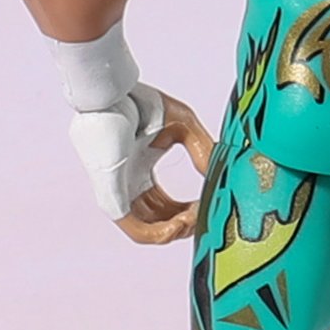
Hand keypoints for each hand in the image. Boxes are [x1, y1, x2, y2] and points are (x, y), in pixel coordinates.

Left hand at [68, 84, 214, 244]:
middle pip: (161, 222)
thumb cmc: (138, 102)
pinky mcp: (112, 199)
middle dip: (188, 224)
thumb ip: (202, 152)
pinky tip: (180, 223)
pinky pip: (137, 231)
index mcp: (141, 172)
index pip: (167, 207)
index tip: (208, 204)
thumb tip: (217, 174)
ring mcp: (119, 195)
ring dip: (177, 231)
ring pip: (150, 232)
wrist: (113, 94)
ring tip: (194, 219)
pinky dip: (161, 234)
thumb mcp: (184, 127)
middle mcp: (129, 187)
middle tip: (204, 213)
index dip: (191, 211)